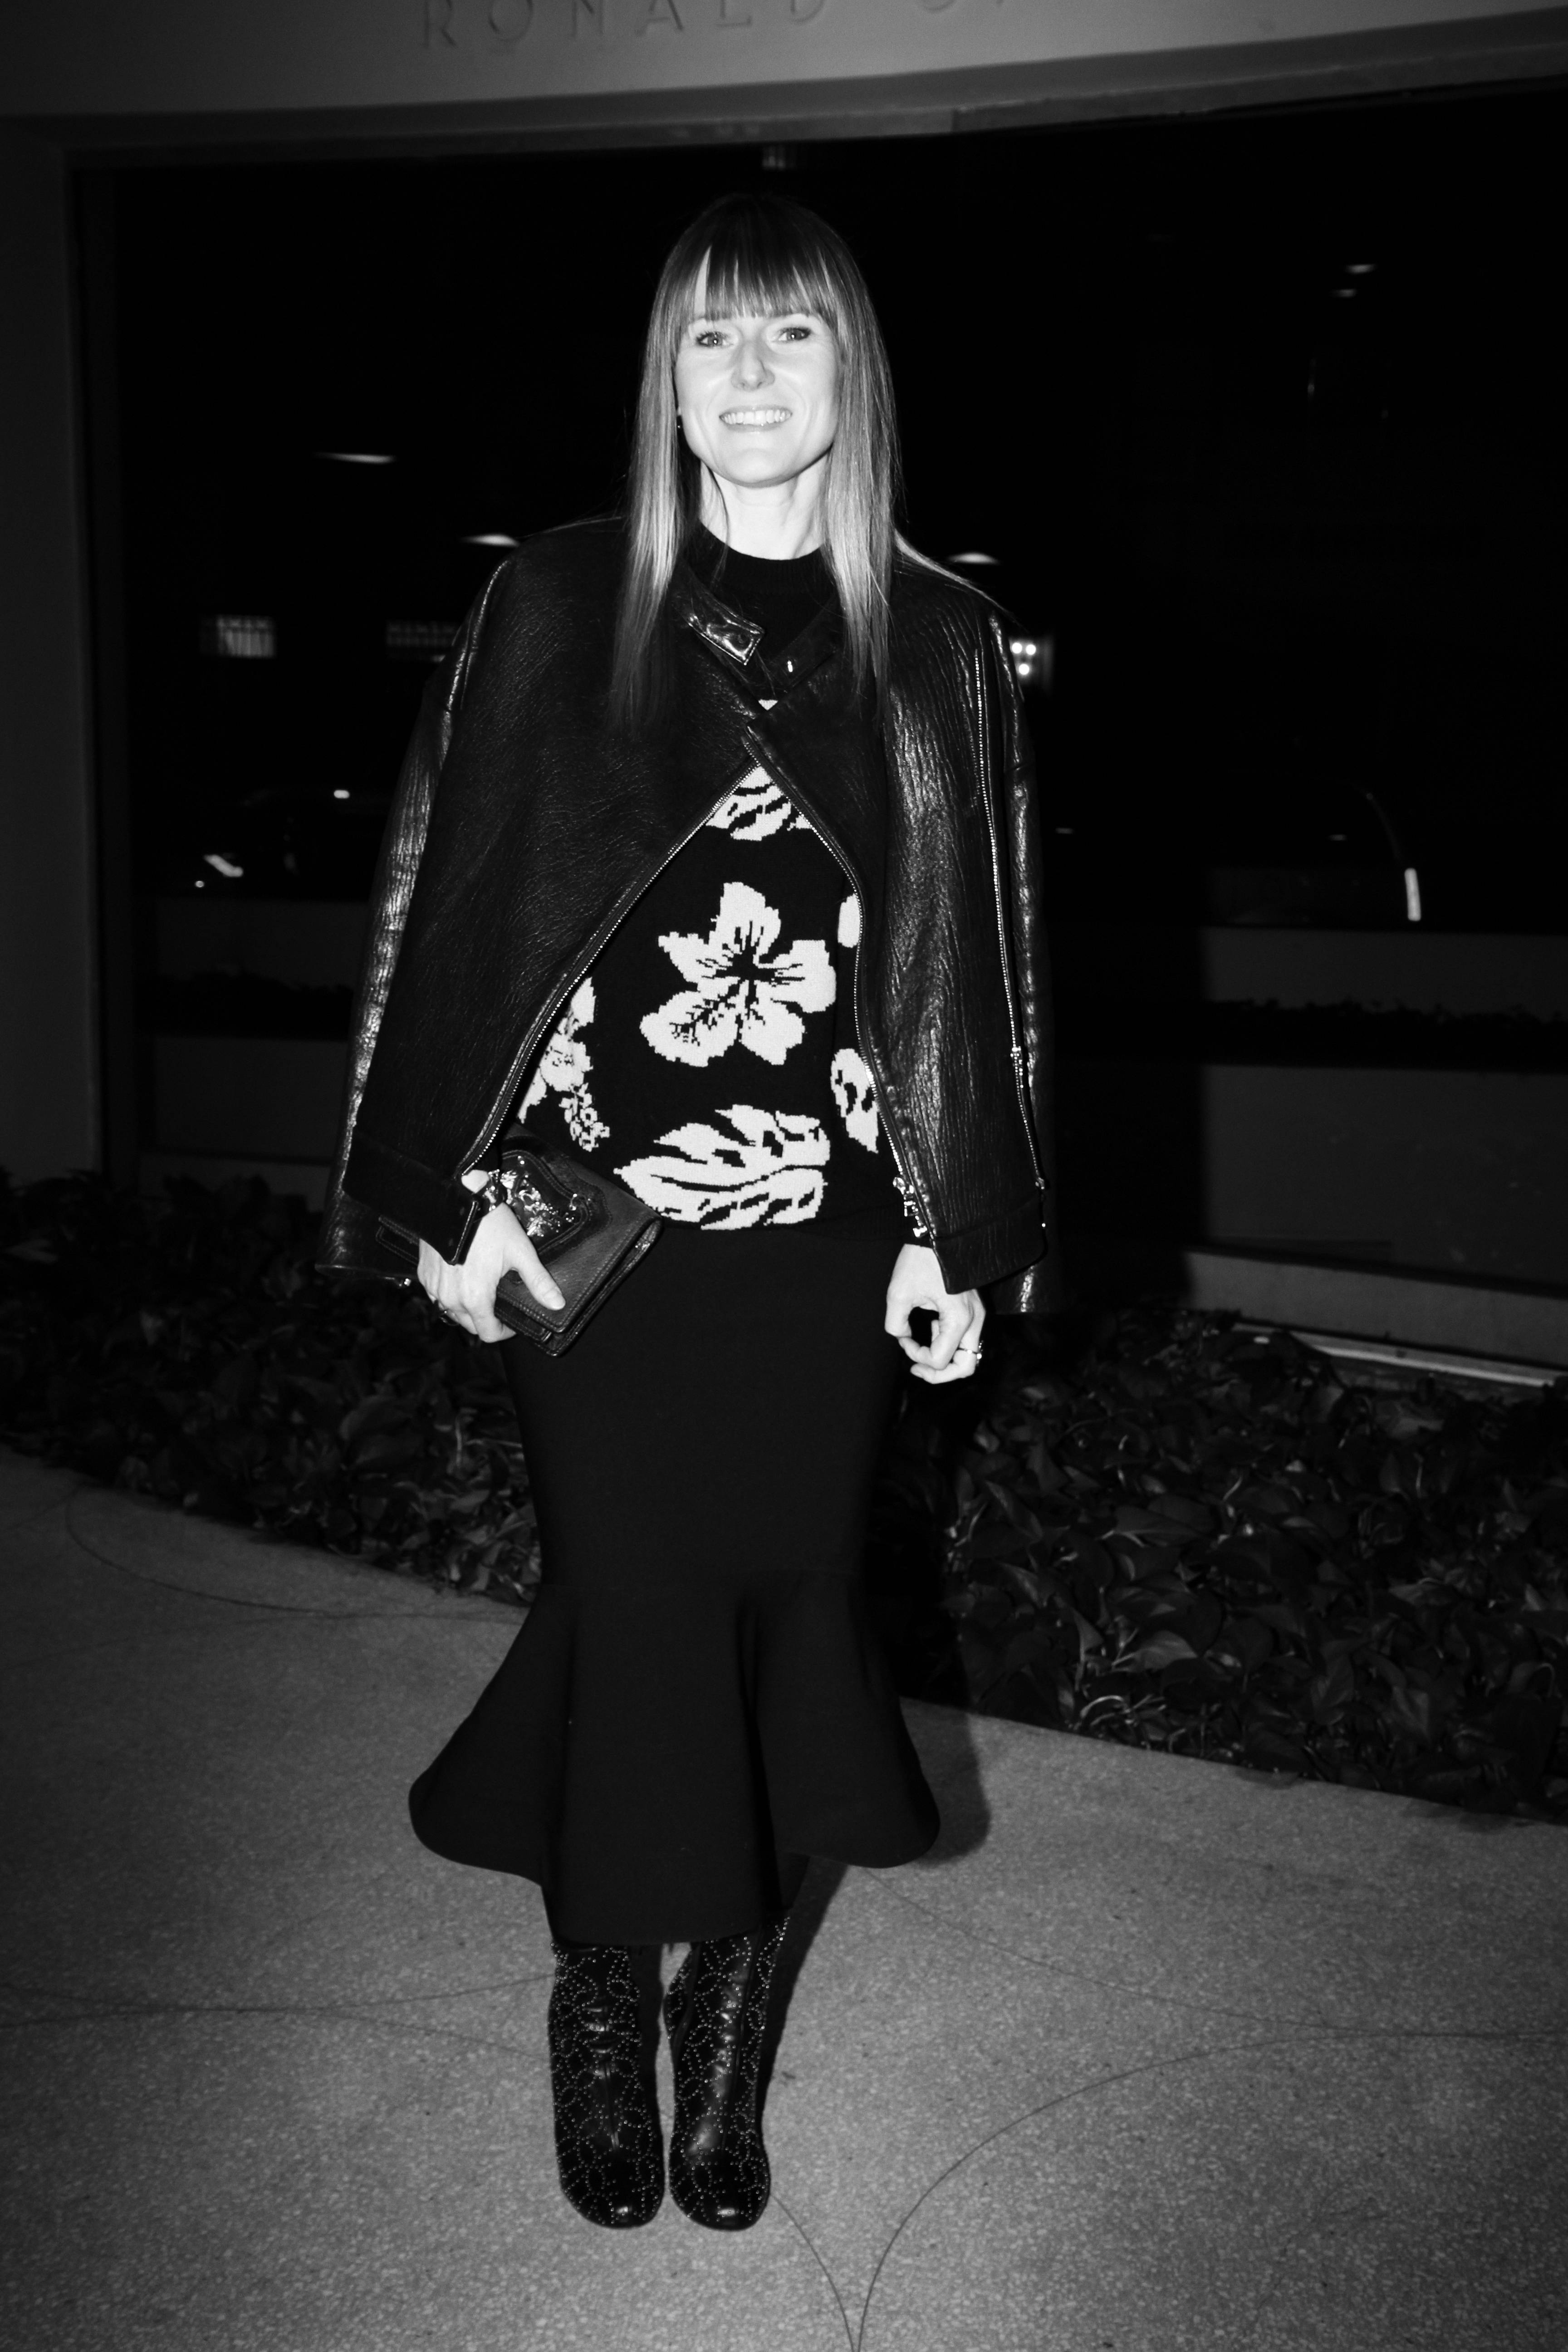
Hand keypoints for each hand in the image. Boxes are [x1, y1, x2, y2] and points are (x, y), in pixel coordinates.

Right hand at [417, 1201, 564, 1343]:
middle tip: (498, 1305)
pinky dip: (450, 1294)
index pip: (488, 1333)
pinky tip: (462, 1279)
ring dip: (467, 1309)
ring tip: (482, 1291)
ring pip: (451, 1311)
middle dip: (486, 1321)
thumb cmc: (489, 1224)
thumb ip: (538, 1282)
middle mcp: (451, 1298)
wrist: (458, 1198)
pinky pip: (437, 1295)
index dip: (503, 1332)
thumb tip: (556, 1304)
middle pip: (469, 1325)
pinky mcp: (424, 1275)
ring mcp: (434, 1287)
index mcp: (475, 1298)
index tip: (511, 1323)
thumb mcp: (520, 1252)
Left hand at [884, 1243, 984, 1384]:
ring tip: (921, 1346)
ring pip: (969, 1355)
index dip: (916, 1356)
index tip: (903, 1339)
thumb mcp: (898, 1294)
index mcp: (959, 1319)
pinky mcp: (972, 1309)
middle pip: (966, 1367)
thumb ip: (895, 1324)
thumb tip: (901, 1337)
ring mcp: (977, 1315)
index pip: (940, 1360)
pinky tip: (930, 1327)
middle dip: (939, 1373)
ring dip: (945, 1358)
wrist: (938, 1233)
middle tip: (917, 1367)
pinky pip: (965, 1339)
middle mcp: (974, 1320)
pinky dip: (948, 1342)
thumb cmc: (919, 1260)